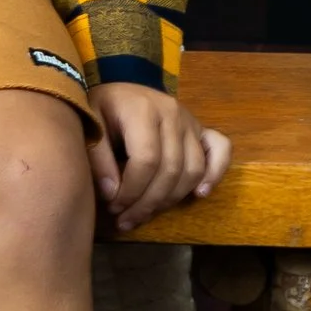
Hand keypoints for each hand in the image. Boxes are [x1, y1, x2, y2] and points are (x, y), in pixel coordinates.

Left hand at [86, 84, 231, 235]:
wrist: (118, 91)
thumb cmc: (101, 110)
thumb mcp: (90, 127)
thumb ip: (98, 159)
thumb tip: (113, 195)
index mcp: (143, 109)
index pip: (147, 160)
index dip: (132, 191)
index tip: (114, 207)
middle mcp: (173, 113)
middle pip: (170, 170)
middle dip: (147, 203)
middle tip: (125, 220)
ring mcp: (190, 121)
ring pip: (193, 169)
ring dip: (171, 199)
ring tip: (145, 214)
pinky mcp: (201, 128)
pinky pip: (221, 150)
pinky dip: (215, 173)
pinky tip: (199, 194)